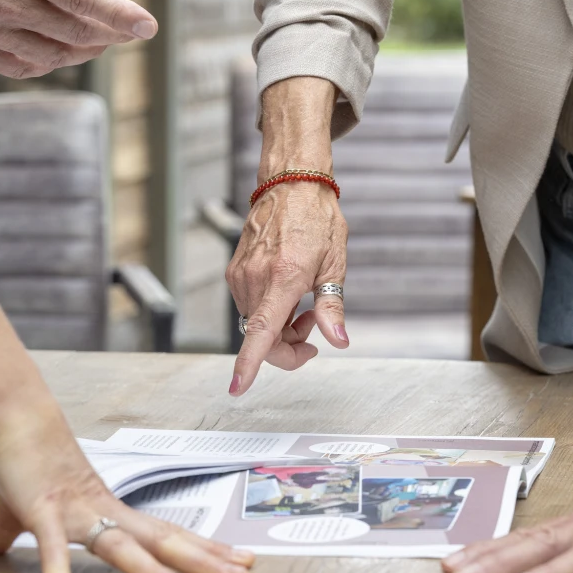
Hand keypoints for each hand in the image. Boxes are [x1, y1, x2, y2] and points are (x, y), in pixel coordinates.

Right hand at [0, 0, 156, 77]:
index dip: (118, 14)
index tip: (149, 25)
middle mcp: (4, 4)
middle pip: (74, 31)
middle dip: (111, 34)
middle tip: (131, 30)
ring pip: (53, 54)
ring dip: (85, 50)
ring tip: (101, 38)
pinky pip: (24, 66)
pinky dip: (51, 62)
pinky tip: (63, 49)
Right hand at [0, 407, 253, 572]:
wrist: (12, 419)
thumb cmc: (23, 466)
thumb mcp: (17, 515)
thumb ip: (5, 538)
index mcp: (110, 515)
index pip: (167, 536)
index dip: (204, 551)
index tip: (240, 564)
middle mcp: (103, 513)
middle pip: (163, 541)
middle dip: (204, 561)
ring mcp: (75, 511)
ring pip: (121, 545)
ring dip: (151, 569)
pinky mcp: (40, 509)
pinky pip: (48, 543)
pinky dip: (55, 566)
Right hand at [225, 79, 349, 394]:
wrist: (291, 185)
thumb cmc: (317, 221)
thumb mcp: (335, 264)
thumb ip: (332, 308)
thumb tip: (338, 341)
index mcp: (283, 279)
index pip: (260, 332)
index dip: (250, 364)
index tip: (238, 388)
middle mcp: (255, 280)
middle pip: (261, 338)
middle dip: (287, 347)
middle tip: (314, 334)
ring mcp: (240, 276)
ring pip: (254, 325)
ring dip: (278, 328)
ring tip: (304, 304)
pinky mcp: (235, 272)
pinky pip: (249, 308)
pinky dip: (268, 313)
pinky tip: (286, 295)